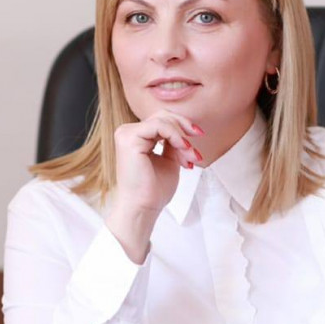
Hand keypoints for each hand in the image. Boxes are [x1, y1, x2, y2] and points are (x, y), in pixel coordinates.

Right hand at [106, 112, 203, 262]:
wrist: (144, 208)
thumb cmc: (154, 190)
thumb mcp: (170, 159)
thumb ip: (174, 143)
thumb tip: (185, 130)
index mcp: (135, 137)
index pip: (161, 120)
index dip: (182, 126)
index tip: (198, 138)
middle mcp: (128, 132)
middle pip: (163, 116)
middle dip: (184, 129)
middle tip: (195, 150)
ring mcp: (126, 134)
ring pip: (163, 120)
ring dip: (182, 138)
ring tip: (190, 156)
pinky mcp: (129, 138)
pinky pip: (158, 126)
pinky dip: (175, 136)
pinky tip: (183, 149)